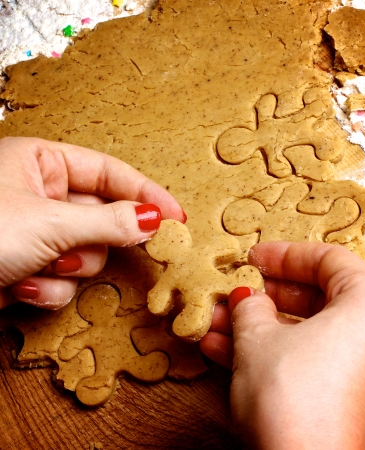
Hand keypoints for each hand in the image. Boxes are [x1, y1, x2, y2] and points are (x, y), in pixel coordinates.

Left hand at [0, 137, 184, 309]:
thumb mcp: (50, 222)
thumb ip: (108, 222)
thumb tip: (154, 220)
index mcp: (42, 163)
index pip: (111, 173)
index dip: (146, 194)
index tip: (177, 216)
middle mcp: (41, 194)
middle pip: (103, 217)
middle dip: (99, 240)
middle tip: (125, 248)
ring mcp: (37, 233)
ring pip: (87, 253)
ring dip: (71, 267)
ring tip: (42, 267)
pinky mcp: (31, 265)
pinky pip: (65, 277)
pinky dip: (50, 286)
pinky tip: (23, 286)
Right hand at [200, 241, 364, 448]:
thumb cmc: (296, 400)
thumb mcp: (258, 338)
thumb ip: (250, 307)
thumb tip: (248, 299)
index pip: (329, 260)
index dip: (285, 254)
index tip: (254, 257)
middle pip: (313, 298)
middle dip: (262, 297)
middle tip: (231, 293)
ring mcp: (354, 370)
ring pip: (300, 332)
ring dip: (253, 327)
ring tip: (214, 323)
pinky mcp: (337, 396)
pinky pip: (300, 359)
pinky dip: (263, 352)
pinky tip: (221, 350)